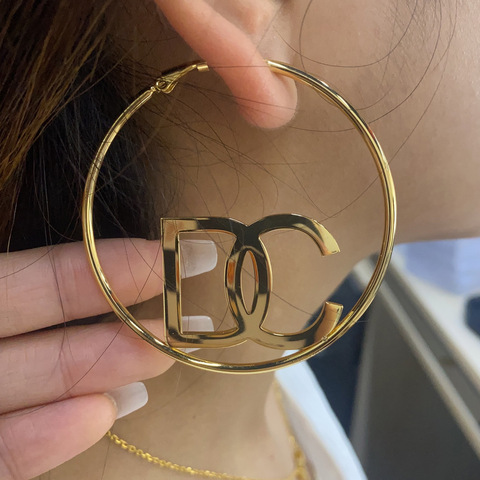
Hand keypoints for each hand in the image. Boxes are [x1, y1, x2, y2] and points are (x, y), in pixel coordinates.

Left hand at [0, 238, 215, 479]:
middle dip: (120, 320)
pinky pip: (6, 451)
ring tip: (164, 359)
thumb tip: (100, 307)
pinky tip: (102, 415)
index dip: (102, 264)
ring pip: (32, 383)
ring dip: (101, 372)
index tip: (169, 253)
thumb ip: (14, 290)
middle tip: (186, 316)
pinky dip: (47, 437)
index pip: (31, 278)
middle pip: (44, 329)